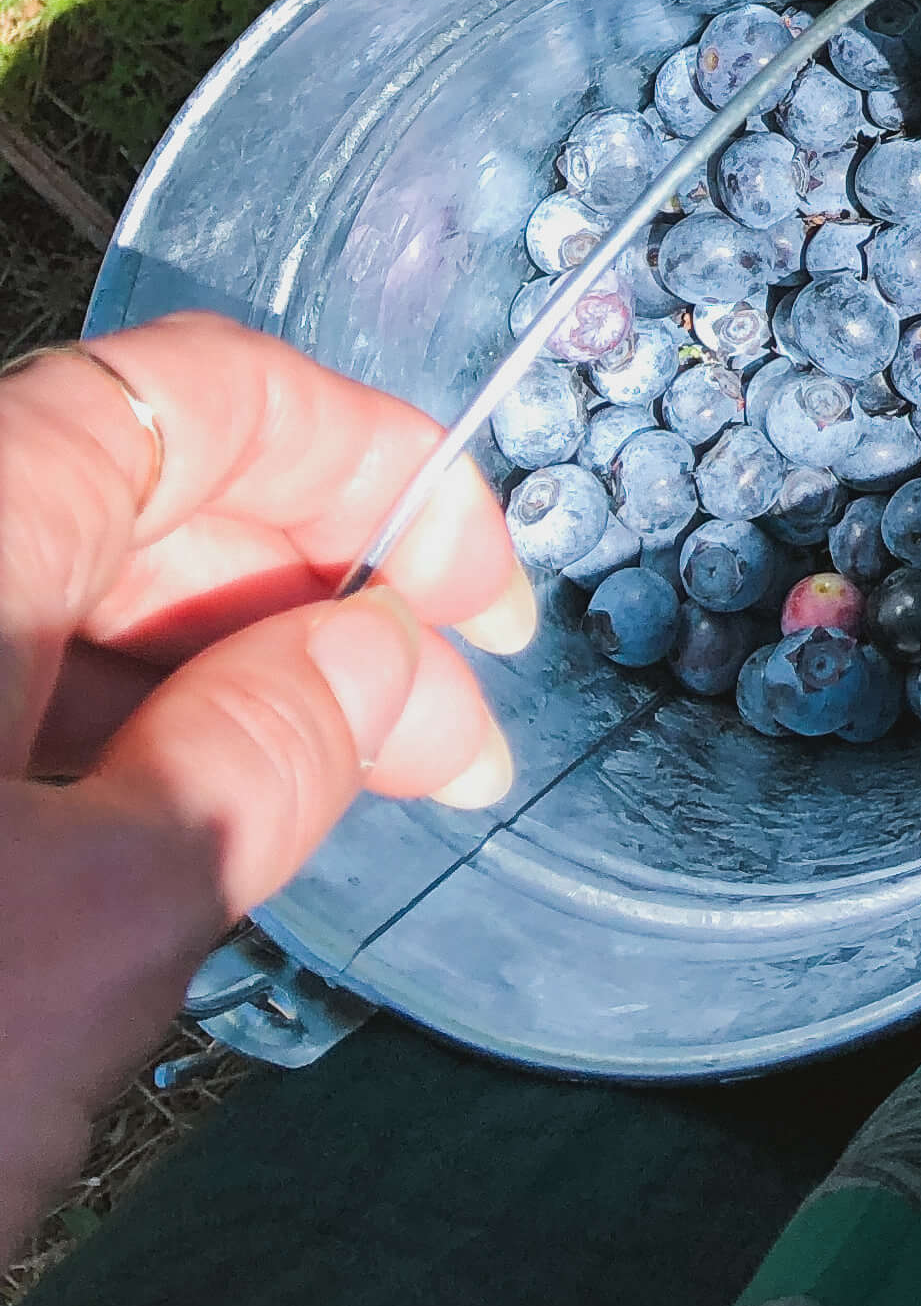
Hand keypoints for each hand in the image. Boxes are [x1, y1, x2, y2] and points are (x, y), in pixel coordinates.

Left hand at [0, 317, 531, 1258]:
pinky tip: (198, 838)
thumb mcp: (112, 911)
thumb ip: (279, 743)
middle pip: (129, 491)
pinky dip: (107, 750)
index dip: (370, 464)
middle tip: (446, 727)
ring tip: (348, 793)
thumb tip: (391, 657)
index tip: (481, 587)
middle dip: (310, 587)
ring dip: (218, 678)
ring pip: (54, 606)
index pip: (198, 394)